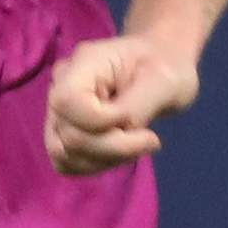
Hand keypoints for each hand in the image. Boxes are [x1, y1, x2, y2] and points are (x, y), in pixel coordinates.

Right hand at [46, 31, 199, 176]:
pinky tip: (123, 151)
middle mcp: (62, 85)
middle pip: (68, 134)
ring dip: (106, 159)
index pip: (67, 100)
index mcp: (84, 62)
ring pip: (64, 154)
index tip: (133, 118)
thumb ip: (137, 107)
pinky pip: (68, 162)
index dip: (99, 121)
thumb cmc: (168, 66)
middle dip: (112, 146)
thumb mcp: (164, 81)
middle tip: (149, 138)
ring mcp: (60, 110)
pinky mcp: (64, 131)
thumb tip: (119, 132)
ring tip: (137, 143)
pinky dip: (97, 164)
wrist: (165, 66)